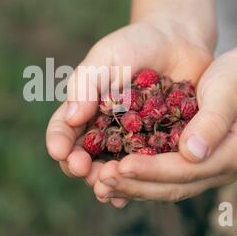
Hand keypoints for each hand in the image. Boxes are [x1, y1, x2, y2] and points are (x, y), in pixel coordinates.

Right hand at [46, 14, 213, 207]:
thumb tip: (71, 118)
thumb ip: (86, 84)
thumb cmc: (135, 44)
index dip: (58, 142)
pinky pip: (141, 168)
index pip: (62, 130)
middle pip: (83, 156)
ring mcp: (128, 140)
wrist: (178, 40)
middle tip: (83, 170)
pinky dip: (133, 183)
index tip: (60, 151)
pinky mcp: (155, 146)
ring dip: (104, 180)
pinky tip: (129, 195)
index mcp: (84, 108)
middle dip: (79, 166)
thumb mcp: (105, 57)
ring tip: (105, 186)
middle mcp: (103, 128)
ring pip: (110, 168)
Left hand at [95, 41, 236, 202]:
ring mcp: (203, 167)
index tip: (122, 165)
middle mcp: (216, 169)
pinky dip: (138, 177)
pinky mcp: (190, 160)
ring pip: (164, 186)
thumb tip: (192, 153)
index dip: (152, 170)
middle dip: (135, 184)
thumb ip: (213, 121)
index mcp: (229, 155)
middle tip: (101, 180)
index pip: (185, 170)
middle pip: (172, 186)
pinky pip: (162, 175)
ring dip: (132, 186)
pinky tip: (114, 174)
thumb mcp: (230, 91)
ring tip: (100, 183)